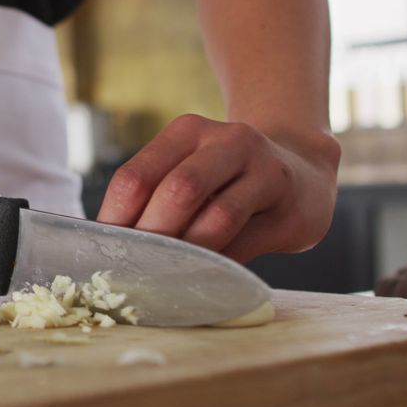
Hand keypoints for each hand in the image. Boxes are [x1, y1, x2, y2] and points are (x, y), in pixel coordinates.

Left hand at [97, 114, 339, 262]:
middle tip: (136, 269)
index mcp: (187, 132)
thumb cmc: (228, 182)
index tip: (103, 252)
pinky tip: (204, 273)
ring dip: (188, 253)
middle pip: (177, 191)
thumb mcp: (191, 173)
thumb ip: (157, 200)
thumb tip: (113, 248)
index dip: (115, 219)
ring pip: (217, 217)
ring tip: (168, 274)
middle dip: (152, 237)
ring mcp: (264, 168)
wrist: (303, 171)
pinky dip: (219, 262)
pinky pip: (246, 240)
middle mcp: (227, 141)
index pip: (136, 176)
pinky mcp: (290, 205)